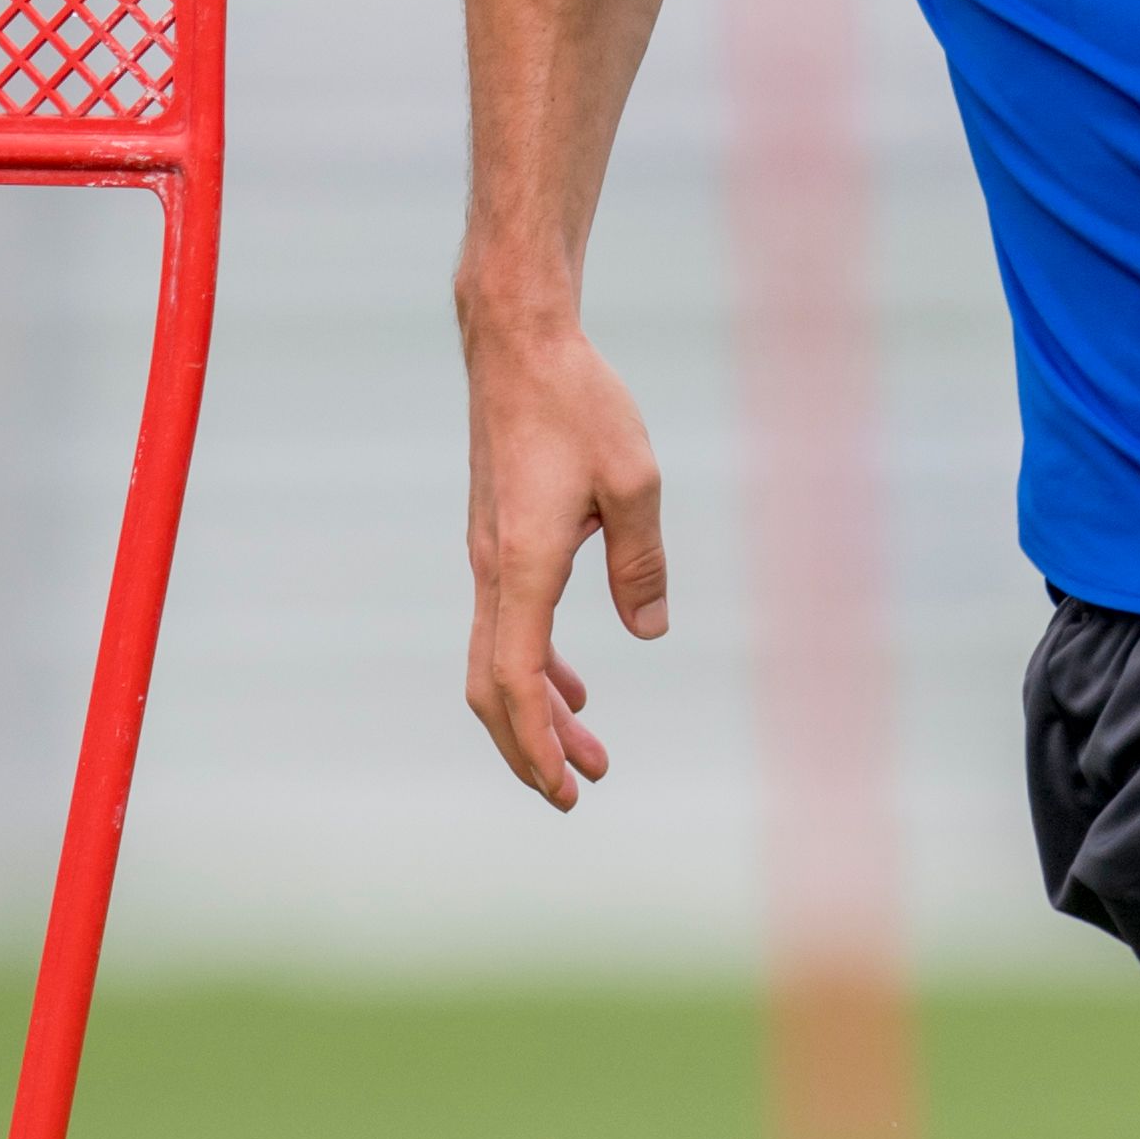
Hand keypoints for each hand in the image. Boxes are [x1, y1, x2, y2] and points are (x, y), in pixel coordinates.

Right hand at [461, 314, 668, 810]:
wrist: (518, 343)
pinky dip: (537, 666)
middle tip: (575, 794)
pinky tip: (575, 686)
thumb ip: (642, 563)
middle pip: (493, 686)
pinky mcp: (499, 541)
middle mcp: (493, 568)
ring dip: (537, 712)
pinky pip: (508, 624)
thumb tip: (649, 632)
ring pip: (498, 659)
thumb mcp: (635, 481)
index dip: (535, 741)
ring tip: (588, 754)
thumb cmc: (579, 401)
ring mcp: (490, 556)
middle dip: (529, 748)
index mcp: (523, 562)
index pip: (514, 677)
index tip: (562, 787)